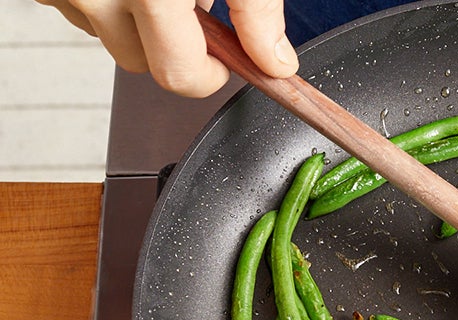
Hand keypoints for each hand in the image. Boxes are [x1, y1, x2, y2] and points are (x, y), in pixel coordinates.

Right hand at [35, 0, 297, 97]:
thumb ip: (257, 10)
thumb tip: (277, 63)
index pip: (181, 76)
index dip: (211, 74)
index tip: (225, 58)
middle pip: (143, 65)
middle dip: (173, 44)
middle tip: (191, 5)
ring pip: (109, 35)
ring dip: (135, 18)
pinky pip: (80, 8)